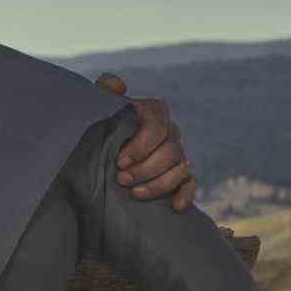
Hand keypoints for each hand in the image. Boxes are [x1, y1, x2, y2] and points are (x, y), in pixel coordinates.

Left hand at [95, 73, 195, 211]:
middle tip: (121, 179)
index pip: (156, 128)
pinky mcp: (179, 173)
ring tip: (134, 194)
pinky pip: (189, 183)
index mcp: (154, 112)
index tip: (119, 160)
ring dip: (158, 184)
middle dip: (145, 168)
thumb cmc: (102, 122)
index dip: (140, 146)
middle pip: (170, 151)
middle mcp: (170, 132)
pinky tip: (175, 206)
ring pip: (180, 169)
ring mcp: (178, 153)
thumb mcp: (100, 106)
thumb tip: (115, 84)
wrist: (102, 145)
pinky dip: (185, 195)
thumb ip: (105, 92)